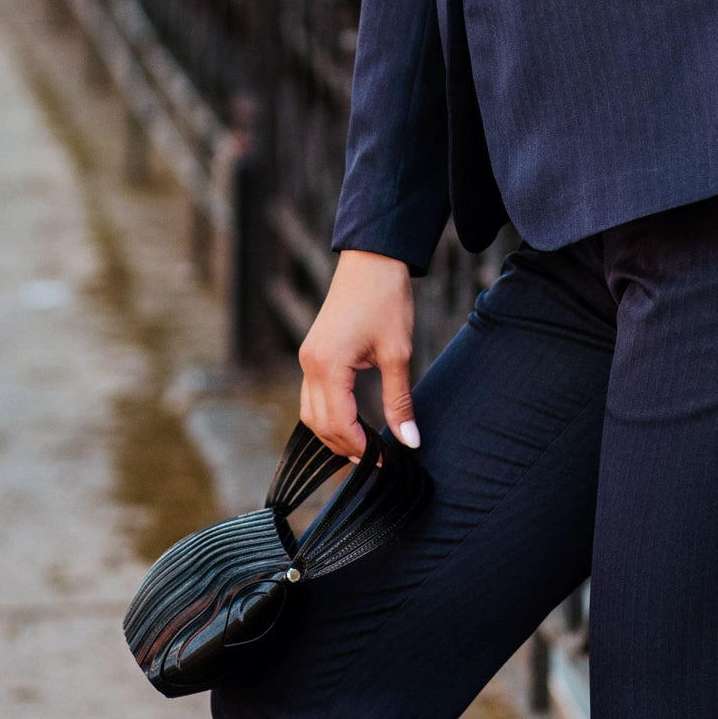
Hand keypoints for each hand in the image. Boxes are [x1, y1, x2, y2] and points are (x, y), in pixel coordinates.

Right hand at [298, 249, 419, 458]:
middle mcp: (310, 364)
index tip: (386, 460)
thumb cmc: (385, 299)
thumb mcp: (398, 352)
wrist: (372, 258)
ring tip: (366, 447)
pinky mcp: (313, 352)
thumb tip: (410, 440)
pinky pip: (313, 395)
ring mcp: (308, 357)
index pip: (338, 424)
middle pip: (318, 425)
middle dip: (345, 447)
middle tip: (378, 460)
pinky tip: (352, 421)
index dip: (361, 449)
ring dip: (334, 434)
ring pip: (311, 413)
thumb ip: (400, 400)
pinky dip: (329, 415)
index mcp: (328, 366)